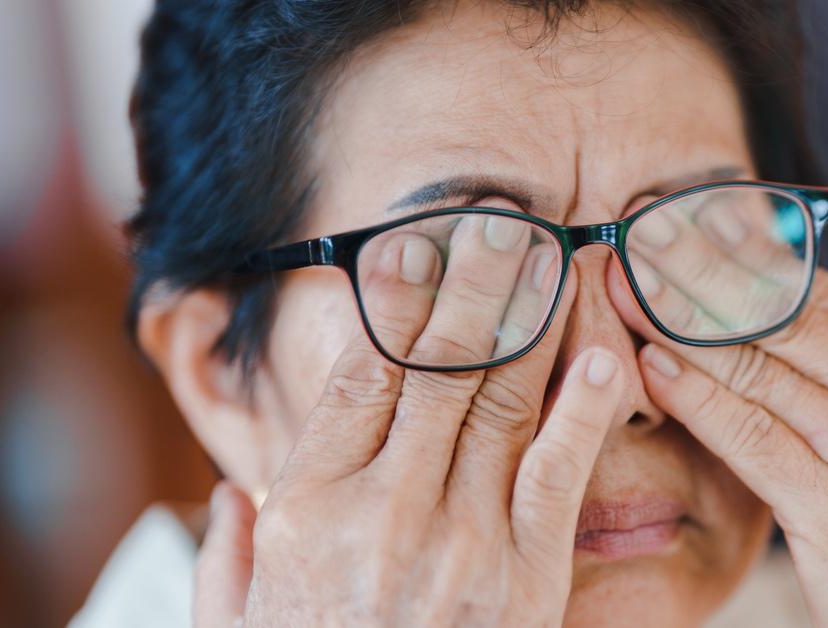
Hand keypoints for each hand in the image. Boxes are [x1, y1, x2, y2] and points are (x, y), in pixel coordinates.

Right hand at [195, 215, 625, 625]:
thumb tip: (225, 497)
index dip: (392, 302)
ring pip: (498, 400)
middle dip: (471, 283)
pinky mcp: (528, 576)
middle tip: (500, 219)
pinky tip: (603, 353)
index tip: (417, 247)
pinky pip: (558, 473)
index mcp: (306, 509)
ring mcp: (461, 539)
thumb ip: (224, 564)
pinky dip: (584, 408)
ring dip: (530, 318)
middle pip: (434, 366)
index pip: (358, 375)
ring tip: (550, 253)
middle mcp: (382, 509)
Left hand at [609, 221, 827, 624]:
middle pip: (786, 313)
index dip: (742, 254)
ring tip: (626, 287)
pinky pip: (750, 434)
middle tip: (639, 234)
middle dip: (700, 270)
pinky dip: (695, 395)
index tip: (682, 223)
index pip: (823, 291)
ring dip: (680, 322)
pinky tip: (650, 365)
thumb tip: (765, 299)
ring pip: (760, 365)